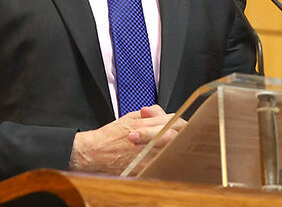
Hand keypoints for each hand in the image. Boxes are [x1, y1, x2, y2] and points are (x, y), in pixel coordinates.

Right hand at [68, 105, 184, 174]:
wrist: (93, 153)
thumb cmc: (110, 136)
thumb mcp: (129, 118)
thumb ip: (149, 114)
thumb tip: (162, 112)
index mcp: (143, 124)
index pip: (173, 121)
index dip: (181, 123)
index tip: (184, 126)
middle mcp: (145, 138)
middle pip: (175, 136)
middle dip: (183, 135)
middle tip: (188, 137)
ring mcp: (144, 155)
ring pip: (171, 151)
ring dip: (178, 149)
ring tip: (183, 150)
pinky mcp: (142, 169)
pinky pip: (161, 166)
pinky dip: (168, 163)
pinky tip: (171, 162)